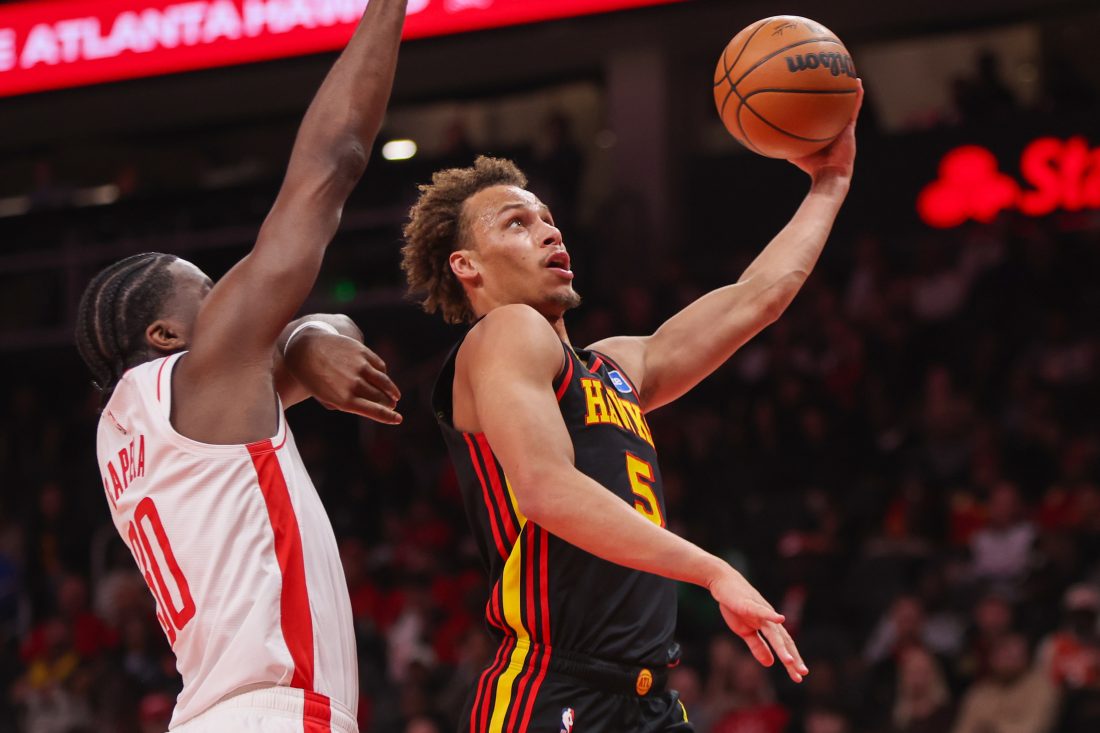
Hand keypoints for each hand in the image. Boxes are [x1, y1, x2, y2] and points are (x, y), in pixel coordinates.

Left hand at [285, 331, 401, 423]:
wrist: (304, 349)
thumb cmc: (314, 378)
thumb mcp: (326, 398)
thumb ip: (346, 404)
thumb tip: (370, 407)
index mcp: (344, 400)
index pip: (375, 411)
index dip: (389, 417)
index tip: (398, 419)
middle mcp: (354, 383)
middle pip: (381, 398)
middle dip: (389, 404)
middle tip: (392, 406)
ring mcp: (360, 366)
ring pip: (384, 382)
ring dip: (392, 391)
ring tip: (395, 396)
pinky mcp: (362, 352)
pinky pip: (380, 366)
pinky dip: (383, 374)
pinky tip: (383, 379)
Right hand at [709, 568, 807, 681]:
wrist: (723, 583)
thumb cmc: (735, 606)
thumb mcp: (744, 631)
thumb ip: (758, 646)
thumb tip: (770, 664)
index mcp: (768, 627)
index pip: (784, 646)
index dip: (791, 661)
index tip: (799, 677)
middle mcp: (769, 620)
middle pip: (783, 641)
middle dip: (792, 658)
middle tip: (802, 674)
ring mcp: (761, 611)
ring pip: (774, 631)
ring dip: (782, 646)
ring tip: (789, 661)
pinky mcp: (749, 603)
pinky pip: (761, 610)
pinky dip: (771, 615)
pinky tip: (781, 619)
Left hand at [789, 79, 862, 182]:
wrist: (829, 173)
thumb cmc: (811, 167)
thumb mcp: (793, 152)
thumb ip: (783, 143)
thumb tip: (767, 135)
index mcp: (821, 130)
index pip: (819, 113)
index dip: (817, 103)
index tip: (812, 89)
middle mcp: (832, 126)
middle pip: (832, 106)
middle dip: (831, 92)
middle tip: (829, 75)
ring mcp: (842, 126)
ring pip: (845, 104)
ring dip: (847, 89)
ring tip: (847, 73)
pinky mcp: (850, 127)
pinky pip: (854, 108)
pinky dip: (857, 96)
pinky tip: (857, 83)